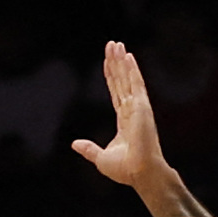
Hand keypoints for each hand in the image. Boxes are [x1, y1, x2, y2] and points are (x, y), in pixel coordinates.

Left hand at [72, 42, 171, 190]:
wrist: (140, 173)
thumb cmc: (125, 169)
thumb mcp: (101, 158)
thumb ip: (89, 149)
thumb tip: (74, 144)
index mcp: (125, 121)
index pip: (116, 93)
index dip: (111, 76)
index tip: (107, 62)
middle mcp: (133, 111)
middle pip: (121, 81)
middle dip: (116, 62)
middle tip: (112, 44)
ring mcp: (139, 107)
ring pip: (128, 78)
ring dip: (122, 60)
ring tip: (117, 44)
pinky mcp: (143, 106)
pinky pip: (136, 83)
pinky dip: (132, 69)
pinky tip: (128, 55)